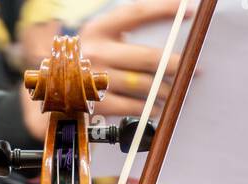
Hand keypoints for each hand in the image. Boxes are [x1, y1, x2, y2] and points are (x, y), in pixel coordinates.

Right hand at [79, 0, 184, 115]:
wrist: (54, 86)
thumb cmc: (85, 60)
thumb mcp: (100, 37)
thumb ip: (125, 33)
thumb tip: (164, 37)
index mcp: (99, 29)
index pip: (137, 14)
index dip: (163, 9)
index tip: (187, 10)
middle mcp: (97, 51)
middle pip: (147, 58)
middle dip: (175, 65)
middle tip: (192, 70)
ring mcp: (97, 78)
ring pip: (143, 85)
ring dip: (165, 90)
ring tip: (177, 93)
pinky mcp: (97, 103)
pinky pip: (132, 106)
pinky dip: (149, 108)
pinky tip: (158, 108)